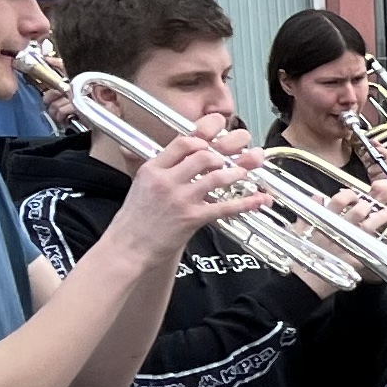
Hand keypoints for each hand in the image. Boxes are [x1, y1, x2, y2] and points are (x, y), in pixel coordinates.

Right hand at [121, 123, 257, 251]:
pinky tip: (258, 200)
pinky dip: (245, 203)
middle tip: (233, 157)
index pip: (183, 143)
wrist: (128, 247)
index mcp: (153, 169)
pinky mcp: (192, 218)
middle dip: (223, 155)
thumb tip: (180, 159)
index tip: (213, 141)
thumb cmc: (134, 221)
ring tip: (244, 173)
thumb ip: (160, 170)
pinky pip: (224, 206)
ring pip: (217, 177)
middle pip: (203, 155)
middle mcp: (166, 181)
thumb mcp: (140, 185)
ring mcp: (180, 199)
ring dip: (236, 173)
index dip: (203, 138)